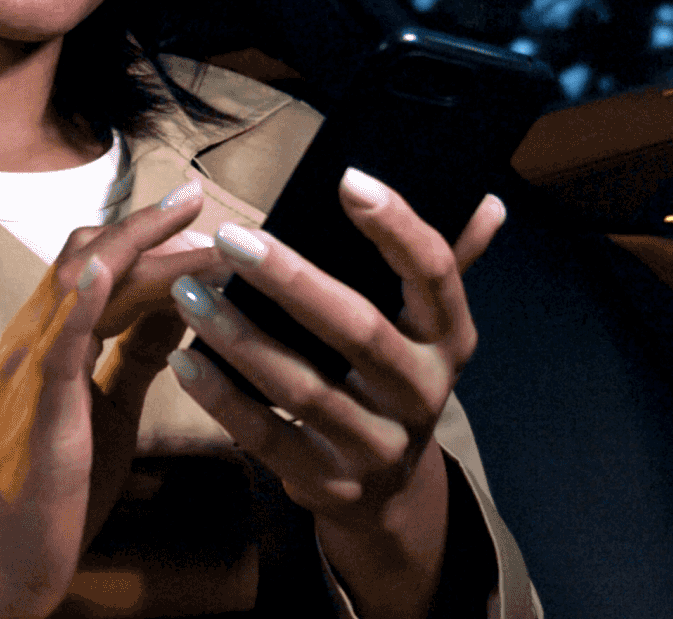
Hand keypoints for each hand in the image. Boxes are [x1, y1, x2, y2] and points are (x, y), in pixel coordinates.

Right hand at [0, 180, 216, 618]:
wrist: (5, 563)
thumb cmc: (54, 491)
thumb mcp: (106, 408)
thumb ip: (133, 356)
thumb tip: (174, 305)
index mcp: (51, 344)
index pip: (98, 268)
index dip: (145, 235)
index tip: (194, 212)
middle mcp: (34, 341)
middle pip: (89, 258)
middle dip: (147, 225)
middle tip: (199, 196)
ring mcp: (32, 369)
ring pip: (80, 284)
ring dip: (137, 246)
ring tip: (187, 220)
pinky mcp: (41, 408)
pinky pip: (60, 345)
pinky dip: (82, 302)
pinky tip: (108, 272)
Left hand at [163, 170, 504, 618]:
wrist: (389, 494)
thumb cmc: (393, 381)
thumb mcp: (426, 331)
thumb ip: (443, 264)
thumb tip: (487, 201)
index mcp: (450, 340)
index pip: (436, 275)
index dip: (397, 227)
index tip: (347, 178)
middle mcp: (422, 393)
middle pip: (359, 330)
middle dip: (292, 281)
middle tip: (232, 237)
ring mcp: (379, 446)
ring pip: (304, 386)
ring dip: (240, 336)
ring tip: (188, 292)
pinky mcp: (330, 484)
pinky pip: (268, 437)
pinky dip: (222, 398)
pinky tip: (185, 359)